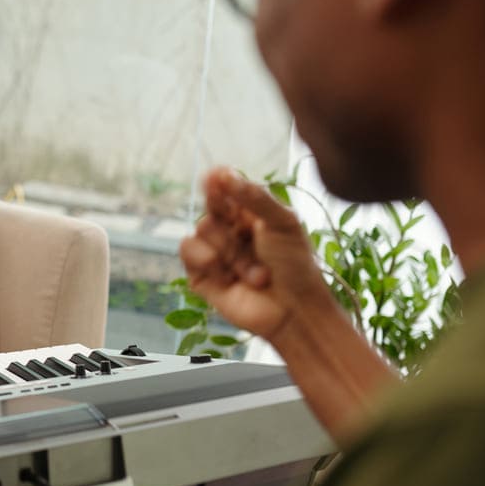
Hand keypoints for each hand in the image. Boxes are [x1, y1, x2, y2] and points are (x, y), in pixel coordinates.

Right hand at [179, 167, 334, 343]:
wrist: (294, 312)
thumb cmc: (297, 267)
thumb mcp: (284, 223)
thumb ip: (254, 196)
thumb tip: (222, 173)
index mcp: (250, 214)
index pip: (226, 187)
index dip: (218, 180)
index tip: (216, 177)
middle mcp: (230, 230)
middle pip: (211, 208)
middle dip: (230, 223)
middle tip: (249, 236)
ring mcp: (214, 252)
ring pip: (201, 229)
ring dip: (230, 251)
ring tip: (256, 273)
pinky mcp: (200, 274)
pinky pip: (187, 251)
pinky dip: (208, 261)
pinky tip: (229, 277)